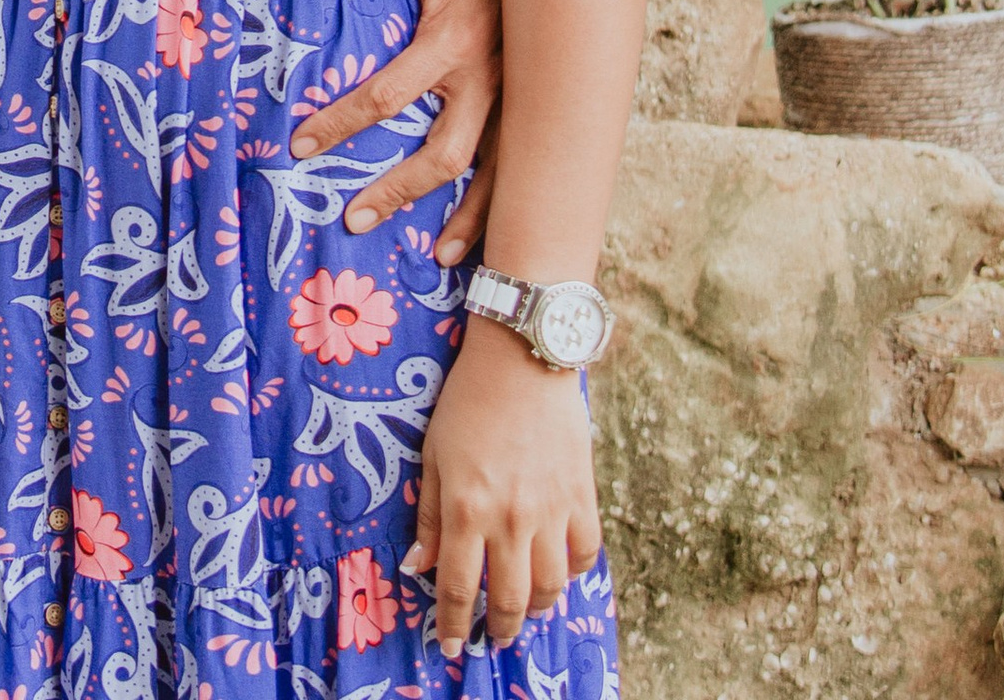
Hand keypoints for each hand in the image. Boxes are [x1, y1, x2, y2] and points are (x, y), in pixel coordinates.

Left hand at [291, 0, 509, 261]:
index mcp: (452, 38)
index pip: (387, 94)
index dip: (341, 122)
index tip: (302, 146)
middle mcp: (490, 76)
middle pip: (442, 153)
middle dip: (397, 190)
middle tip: (352, 218)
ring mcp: (517, 93)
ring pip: (493, 170)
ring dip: (467, 215)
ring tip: (438, 257)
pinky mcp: (532, 98)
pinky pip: (520, 160)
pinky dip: (506, 199)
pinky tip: (492, 234)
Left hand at [409, 318, 601, 654]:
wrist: (522, 359)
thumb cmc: (467, 401)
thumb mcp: (434, 453)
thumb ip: (430, 515)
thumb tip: (418, 567)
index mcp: (467, 507)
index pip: (458, 586)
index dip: (452, 622)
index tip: (450, 644)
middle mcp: (511, 518)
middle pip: (510, 598)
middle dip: (498, 627)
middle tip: (491, 637)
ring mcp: (551, 510)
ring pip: (551, 587)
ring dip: (536, 608)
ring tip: (524, 609)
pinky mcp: (582, 497)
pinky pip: (584, 554)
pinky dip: (573, 572)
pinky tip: (558, 572)